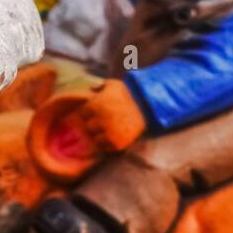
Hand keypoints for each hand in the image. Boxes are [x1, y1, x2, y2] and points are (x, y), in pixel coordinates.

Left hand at [28, 79, 146, 181]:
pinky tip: (115, 136)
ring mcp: (109, 133)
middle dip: (95, 124)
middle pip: (89, 127)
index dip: (90, 112)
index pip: (83, 114)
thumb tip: (90, 89)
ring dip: (100, 135)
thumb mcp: (114, 84)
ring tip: (111, 129)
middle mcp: (100, 120)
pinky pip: (106, 148)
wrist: (148, 109)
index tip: (99, 111)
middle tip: (106, 121)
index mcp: (96, 106)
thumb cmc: (129, 95)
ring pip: (95, 139)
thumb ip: (99, 85)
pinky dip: (109, 144)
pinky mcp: (117, 143)